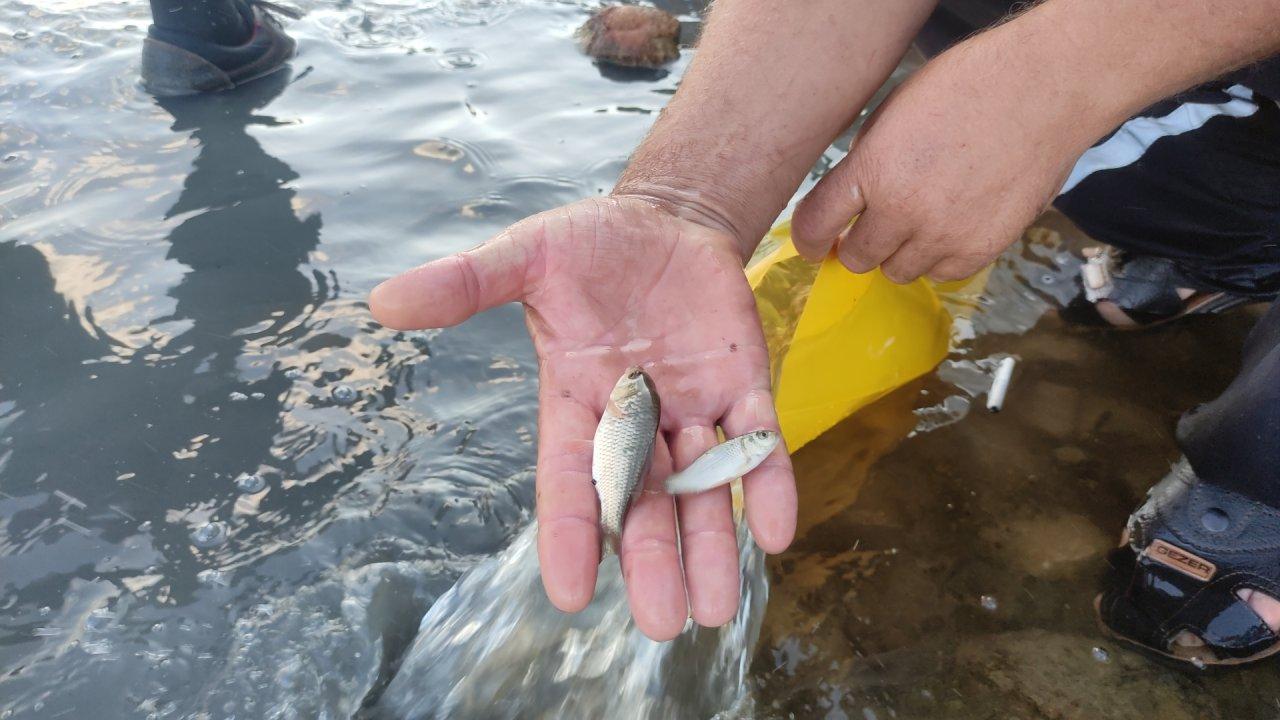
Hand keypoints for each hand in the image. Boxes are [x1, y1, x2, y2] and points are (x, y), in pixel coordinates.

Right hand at [369, 196, 795, 639]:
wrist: (663, 222)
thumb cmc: (588, 247)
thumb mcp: (525, 258)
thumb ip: (467, 284)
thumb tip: (384, 301)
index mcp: (575, 403)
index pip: (569, 479)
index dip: (570, 533)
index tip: (568, 592)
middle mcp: (634, 421)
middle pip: (641, 502)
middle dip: (652, 559)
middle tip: (664, 622)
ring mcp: (691, 408)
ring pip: (702, 489)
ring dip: (712, 545)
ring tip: (718, 607)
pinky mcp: (742, 384)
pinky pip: (758, 442)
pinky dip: (767, 482)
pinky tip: (775, 530)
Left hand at [791, 39, 1102, 282]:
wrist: (1046, 90)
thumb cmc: (970, 86)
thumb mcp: (894, 112)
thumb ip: (867, 159)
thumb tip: (853, 196)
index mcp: (872, 169)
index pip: (816, 224)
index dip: (809, 239)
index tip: (815, 243)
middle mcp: (901, 210)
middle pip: (857, 258)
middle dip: (860, 244)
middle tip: (877, 226)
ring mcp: (942, 235)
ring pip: (897, 272)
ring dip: (901, 253)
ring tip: (923, 220)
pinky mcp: (980, 250)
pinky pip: (941, 274)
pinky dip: (941, 257)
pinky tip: (954, 225)